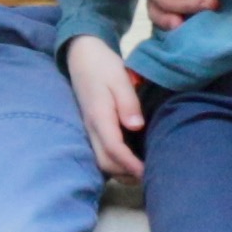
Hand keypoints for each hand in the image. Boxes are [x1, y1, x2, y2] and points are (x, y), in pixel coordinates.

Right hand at [62, 35, 145, 183]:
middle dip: (126, 173)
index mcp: (99, 116)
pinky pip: (102, 152)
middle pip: (105, 162)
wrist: (82, 57)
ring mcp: (90, 130)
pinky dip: (117, 161)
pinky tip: (133, 158)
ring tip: (143, 171)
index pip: (113, 148)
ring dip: (121, 170)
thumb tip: (137, 126)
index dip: (130, 164)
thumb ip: (128, 103)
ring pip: (102, 161)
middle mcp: (91, 128)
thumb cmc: (103, 66)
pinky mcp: (92, 129)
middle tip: (150, 175)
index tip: (147, 172)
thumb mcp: (119, 78)